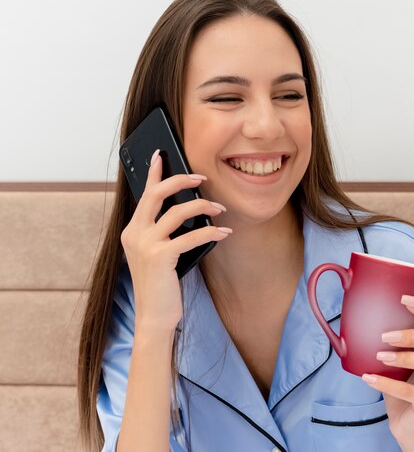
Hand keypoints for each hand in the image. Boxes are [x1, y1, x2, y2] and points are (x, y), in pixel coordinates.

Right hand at [120, 149, 231, 332]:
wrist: (154, 316)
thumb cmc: (162, 284)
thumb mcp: (159, 253)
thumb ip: (164, 232)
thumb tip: (189, 209)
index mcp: (132, 230)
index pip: (144, 194)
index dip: (154, 173)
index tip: (162, 155)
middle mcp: (134, 233)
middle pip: (157, 194)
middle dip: (181, 180)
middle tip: (202, 177)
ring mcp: (145, 245)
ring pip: (177, 212)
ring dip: (203, 206)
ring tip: (220, 209)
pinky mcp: (160, 257)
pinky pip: (191, 236)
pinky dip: (211, 232)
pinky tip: (224, 231)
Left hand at [361, 295, 413, 451]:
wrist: (409, 425)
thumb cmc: (401, 385)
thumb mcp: (396, 360)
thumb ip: (388, 342)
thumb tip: (357, 317)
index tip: (404, 298)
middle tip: (386, 335)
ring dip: (404, 356)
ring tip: (380, 355)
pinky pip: (411, 391)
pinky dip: (387, 383)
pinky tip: (368, 378)